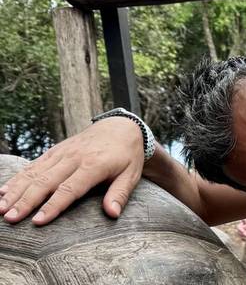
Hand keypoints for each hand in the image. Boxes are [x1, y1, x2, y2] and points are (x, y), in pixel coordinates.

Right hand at [0, 117, 144, 225]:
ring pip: (35, 173)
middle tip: (11, 218)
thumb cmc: (127, 155)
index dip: (53, 205)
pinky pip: (34, 165)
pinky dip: (18, 178)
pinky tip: (4, 191)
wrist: (120, 126)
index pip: (70, 188)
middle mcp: (74, 157)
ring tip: (1, 208)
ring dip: (16, 190)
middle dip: (26, 201)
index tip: (38, 221)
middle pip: (46, 181)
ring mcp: (62, 153)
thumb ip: (120, 194)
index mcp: (94, 165)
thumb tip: (112, 214)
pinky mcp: (55, 150)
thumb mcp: (131, 174)